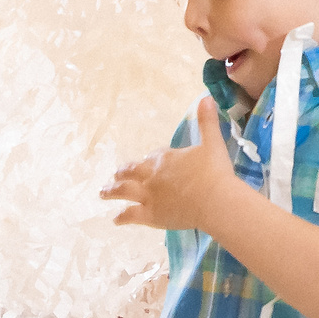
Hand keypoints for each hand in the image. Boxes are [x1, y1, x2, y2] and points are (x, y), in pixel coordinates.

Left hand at [103, 97, 245, 232]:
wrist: (215, 200)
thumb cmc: (215, 172)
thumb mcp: (213, 143)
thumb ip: (208, 122)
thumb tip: (206, 98)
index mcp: (165, 158)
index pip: (153, 156)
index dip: (150, 159)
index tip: (148, 161)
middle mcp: (151, 175)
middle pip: (132, 172)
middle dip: (123, 172)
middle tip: (115, 175)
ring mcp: (148, 196)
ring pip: (124, 191)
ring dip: (111, 191)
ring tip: (103, 193)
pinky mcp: (149, 215)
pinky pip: (130, 215)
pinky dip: (121, 217)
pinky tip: (115, 219)